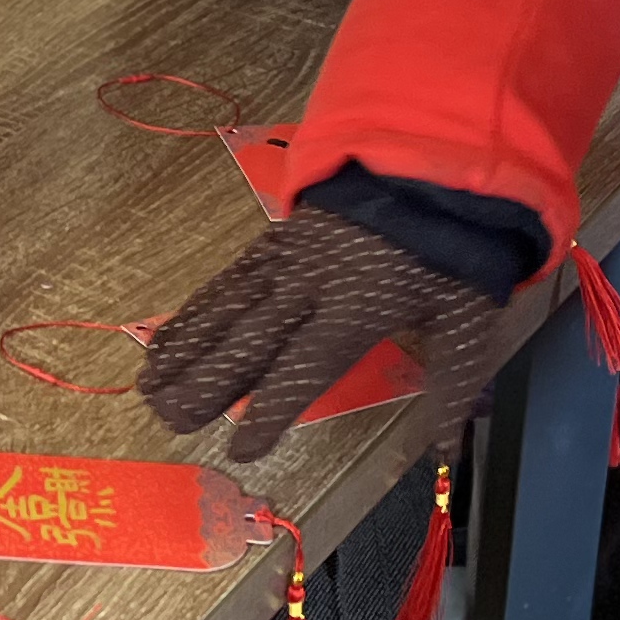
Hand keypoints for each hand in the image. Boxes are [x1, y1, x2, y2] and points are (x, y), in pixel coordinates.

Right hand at [138, 207, 536, 464]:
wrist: (432, 163)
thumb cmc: (451, 250)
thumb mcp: (469, 319)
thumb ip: (453, 389)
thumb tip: (449, 456)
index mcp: (355, 310)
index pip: (304, 366)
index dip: (270, 409)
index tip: (241, 448)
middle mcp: (309, 287)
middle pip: (249, 340)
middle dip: (206, 382)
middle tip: (170, 420)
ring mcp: (285, 260)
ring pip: (227, 309)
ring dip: (186, 348)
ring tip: (150, 385)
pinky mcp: (274, 240)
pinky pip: (227, 280)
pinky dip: (195, 310)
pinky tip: (168, 335)